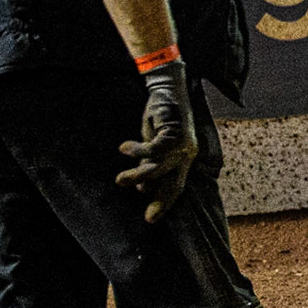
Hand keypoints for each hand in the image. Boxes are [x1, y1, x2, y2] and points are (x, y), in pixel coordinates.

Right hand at [116, 59, 198, 223]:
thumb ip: (152, 163)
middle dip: (160, 201)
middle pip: (174, 183)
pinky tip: (123, 148)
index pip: (177, 185)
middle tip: (147, 218)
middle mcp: (187, 154)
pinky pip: (150, 150)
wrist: (169, 89)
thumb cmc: (161, 118)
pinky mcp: (172, 133)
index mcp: (186, 158)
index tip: (150, 218)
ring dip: (137, 176)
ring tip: (120, 180)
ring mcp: (182, 144)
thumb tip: (142, 187)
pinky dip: (135, 151)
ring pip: (158, 169)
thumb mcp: (156, 144)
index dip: (165, 202)